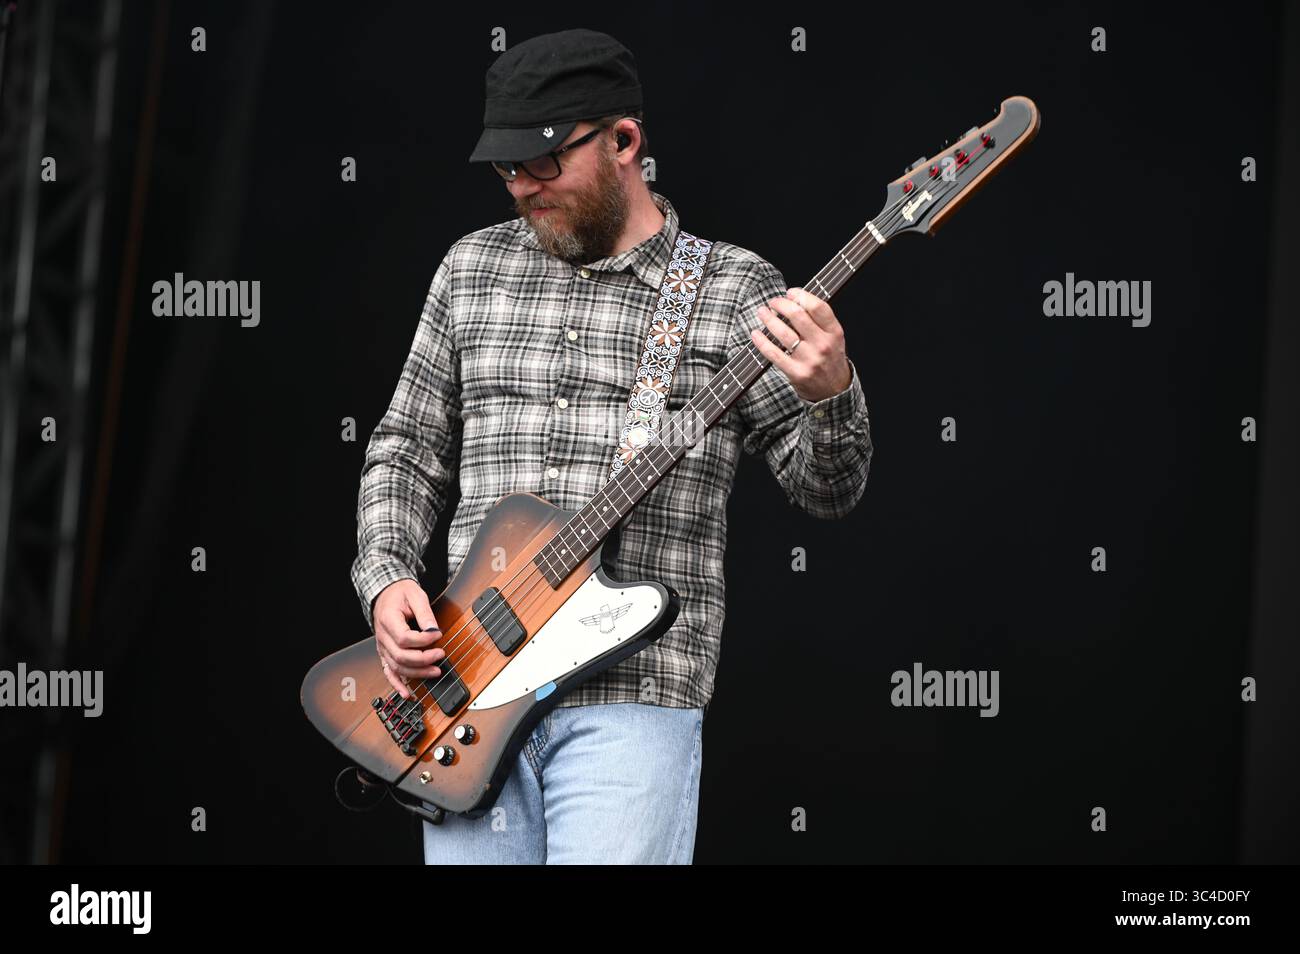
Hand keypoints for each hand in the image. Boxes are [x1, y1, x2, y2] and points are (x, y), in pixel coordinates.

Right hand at [372, 579, 445, 699]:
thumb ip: (425, 613)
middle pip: (401, 656)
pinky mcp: (386, 653)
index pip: (405, 638)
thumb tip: (433, 631)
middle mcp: (382, 637)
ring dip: (417, 673)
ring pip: (397, 667)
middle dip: (423, 659)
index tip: (438, 635)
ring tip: (436, 671)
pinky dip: (397, 685)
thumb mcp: (416, 595)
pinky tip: (407, 694)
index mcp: (388, 620)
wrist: (386, 593)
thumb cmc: (400, 593)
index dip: (424, 640)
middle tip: (441, 654)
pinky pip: (389, 672)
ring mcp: (383, 647)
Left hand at [749, 287, 851, 402]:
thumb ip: (820, 321)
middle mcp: (823, 345)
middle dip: (781, 304)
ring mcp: (809, 359)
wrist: (834, 391)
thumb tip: (795, 301)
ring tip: (762, 312)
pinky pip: (774, 353)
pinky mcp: (796, 373)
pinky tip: (756, 334)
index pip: (818, 307)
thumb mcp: (834, 338)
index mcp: (834, 332)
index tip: (790, 292)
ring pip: (783, 332)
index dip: (801, 295)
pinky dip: (762, 341)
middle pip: (798, 316)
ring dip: (768, 319)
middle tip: (773, 302)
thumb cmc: (830, 360)